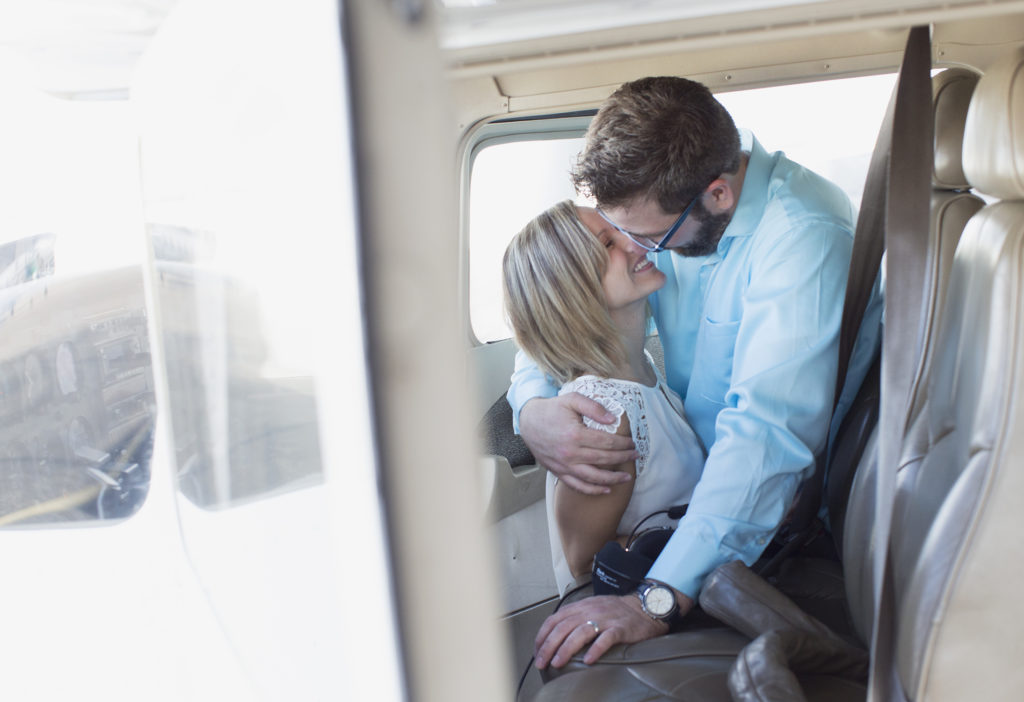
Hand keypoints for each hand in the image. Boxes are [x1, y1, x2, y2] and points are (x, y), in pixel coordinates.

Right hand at [519, 393, 636, 494]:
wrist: (528, 421)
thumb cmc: (552, 409)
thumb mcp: (572, 399)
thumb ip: (593, 407)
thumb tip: (612, 419)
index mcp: (575, 435)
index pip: (607, 442)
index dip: (623, 444)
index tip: (632, 443)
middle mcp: (570, 453)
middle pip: (603, 459)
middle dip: (622, 458)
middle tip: (635, 456)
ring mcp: (564, 465)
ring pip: (593, 477)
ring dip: (612, 479)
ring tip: (626, 478)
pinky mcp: (558, 472)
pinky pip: (577, 485)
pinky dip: (592, 490)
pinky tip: (605, 489)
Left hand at [534, 592, 692, 667]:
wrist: (644, 607)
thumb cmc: (615, 612)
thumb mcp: (590, 609)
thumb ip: (574, 619)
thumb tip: (553, 636)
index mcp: (580, 607)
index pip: (554, 619)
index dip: (542, 636)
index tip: (537, 651)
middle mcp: (590, 611)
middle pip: (564, 627)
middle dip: (549, 646)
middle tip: (542, 662)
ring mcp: (605, 619)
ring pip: (581, 632)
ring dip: (566, 649)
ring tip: (558, 662)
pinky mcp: (620, 628)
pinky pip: (606, 639)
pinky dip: (595, 650)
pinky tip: (588, 660)